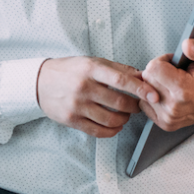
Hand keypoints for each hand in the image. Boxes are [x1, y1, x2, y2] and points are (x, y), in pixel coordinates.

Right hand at [37, 56, 158, 137]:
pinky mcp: (72, 120)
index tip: (154, 95)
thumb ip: (117, 69)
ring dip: (124, 120)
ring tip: (124, 115)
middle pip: (119, 103)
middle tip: (137, 106)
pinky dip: (112, 131)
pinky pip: (98, 131)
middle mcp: (83, 87)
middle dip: (134, 107)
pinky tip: (115, 125)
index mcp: (90, 69)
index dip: (140, 89)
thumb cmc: (69, 70)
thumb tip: (142, 76)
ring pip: (111, 120)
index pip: (121, 80)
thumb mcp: (91, 62)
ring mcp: (77, 105)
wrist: (39, 81)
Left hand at [139, 39, 193, 131]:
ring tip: (172, 85)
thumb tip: (186, 45)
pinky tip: (167, 95)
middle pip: (147, 79)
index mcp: (183, 90)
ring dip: (155, 85)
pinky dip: (153, 97)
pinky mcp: (165, 124)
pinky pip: (145, 104)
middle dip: (157, 73)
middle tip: (173, 74)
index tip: (173, 65)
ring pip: (144, 92)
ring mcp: (169, 117)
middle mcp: (174, 107)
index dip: (162, 62)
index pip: (153, 68)